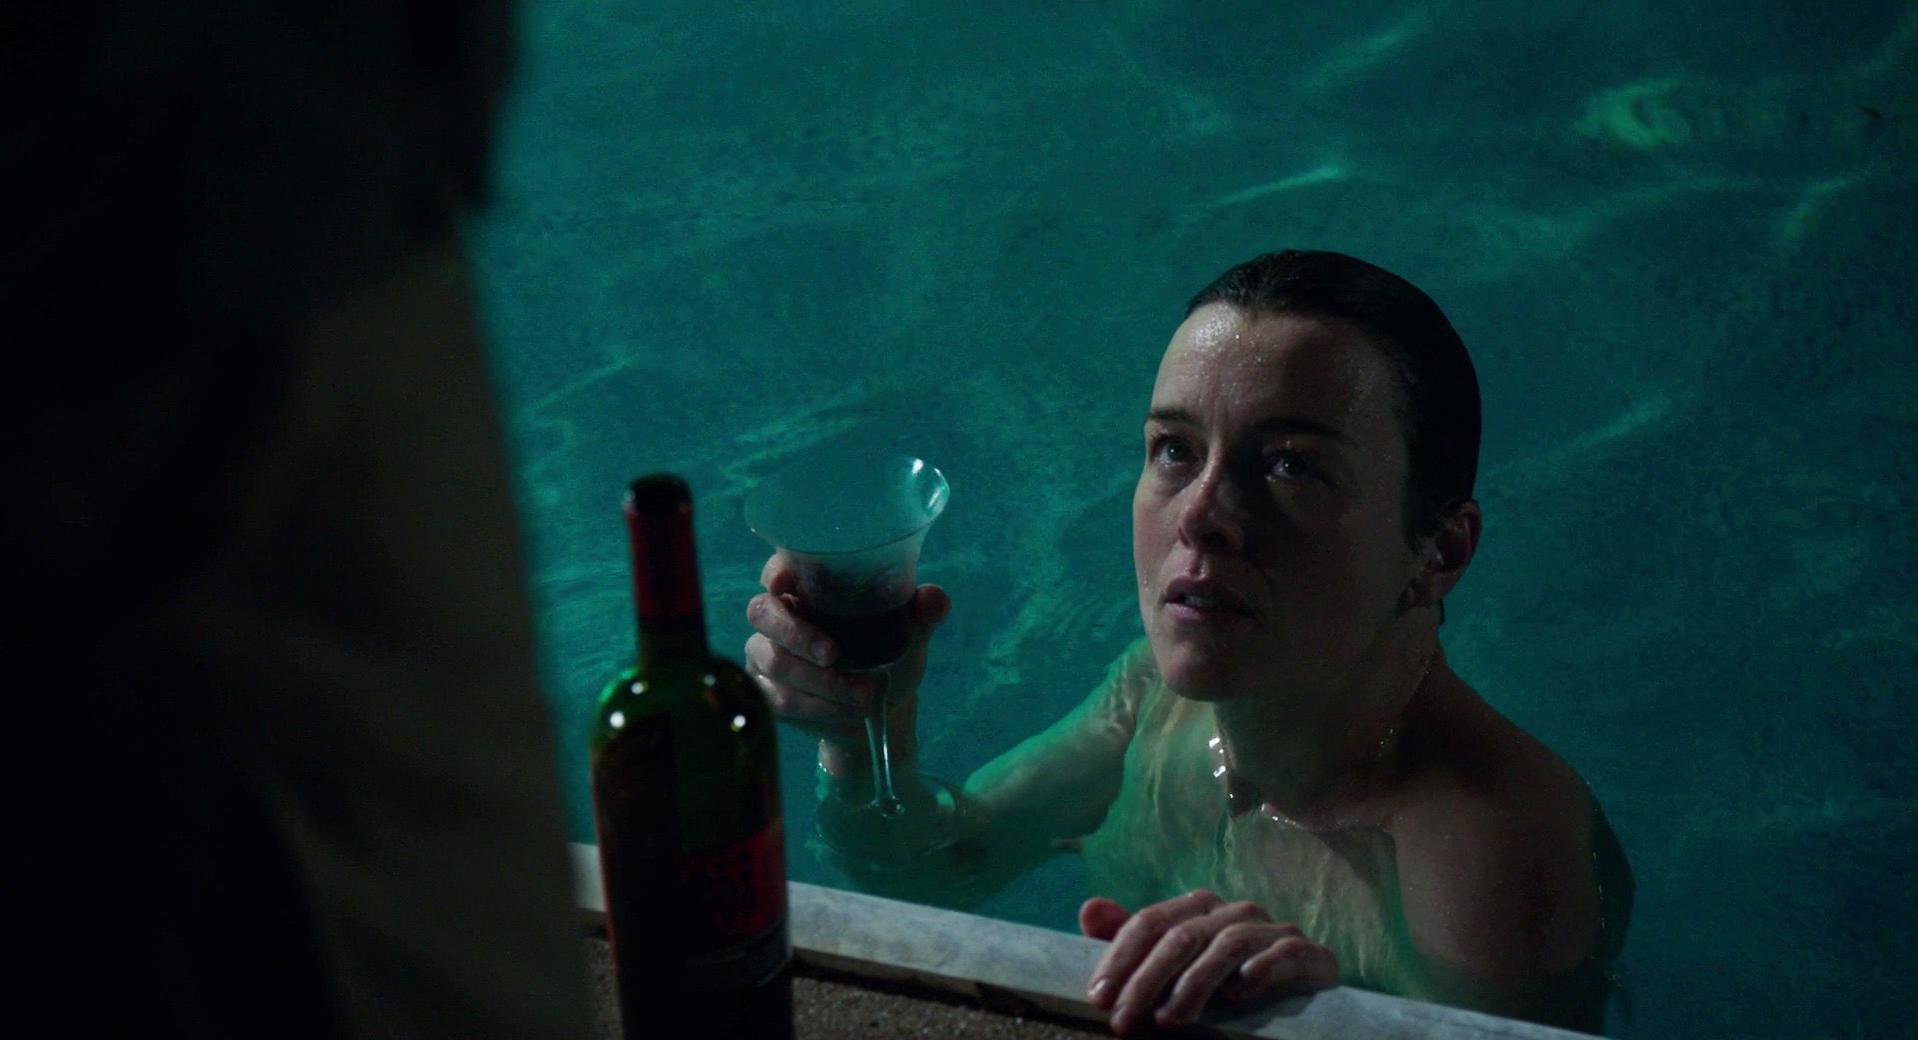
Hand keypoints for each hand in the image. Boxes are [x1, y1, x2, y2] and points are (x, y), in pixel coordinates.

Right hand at [743, 554, 949, 741]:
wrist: (881, 710)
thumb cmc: (888, 654)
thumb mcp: (908, 634)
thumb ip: (919, 615)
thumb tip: (936, 598)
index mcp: (808, 589)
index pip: (778, 570)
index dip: (775, 573)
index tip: (787, 582)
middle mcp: (778, 617)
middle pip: (762, 613)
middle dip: (797, 633)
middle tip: (833, 654)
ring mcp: (766, 654)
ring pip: (775, 662)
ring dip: (822, 682)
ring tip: (864, 696)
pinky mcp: (767, 692)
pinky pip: (782, 699)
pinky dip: (819, 708)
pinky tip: (849, 713)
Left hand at [1080, 890, 1337, 1036]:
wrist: (1303, 992)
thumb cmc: (1227, 979)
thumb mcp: (1175, 964)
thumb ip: (1132, 940)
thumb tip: (1089, 908)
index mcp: (1197, 908)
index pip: (1149, 922)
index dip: (1119, 959)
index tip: (1097, 999)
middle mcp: (1233, 911)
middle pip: (1181, 936)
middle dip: (1146, 981)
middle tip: (1124, 1020)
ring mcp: (1272, 929)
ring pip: (1226, 945)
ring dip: (1194, 985)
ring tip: (1169, 1021)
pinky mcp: (1307, 952)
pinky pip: (1283, 954)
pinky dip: (1259, 971)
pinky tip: (1238, 997)